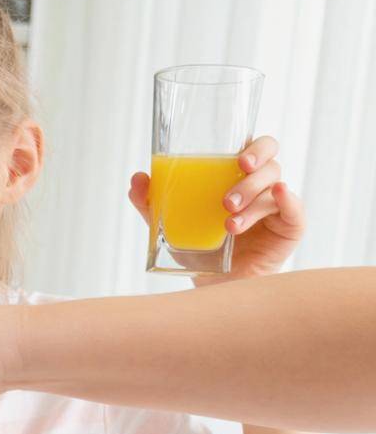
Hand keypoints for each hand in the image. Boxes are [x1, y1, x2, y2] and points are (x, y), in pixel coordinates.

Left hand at [130, 135, 306, 284]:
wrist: (214, 287)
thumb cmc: (198, 250)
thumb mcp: (171, 226)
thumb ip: (153, 203)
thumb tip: (138, 178)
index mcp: (238, 178)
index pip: (256, 148)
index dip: (254, 147)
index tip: (236, 159)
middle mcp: (261, 187)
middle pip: (270, 161)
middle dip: (253, 169)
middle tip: (231, 188)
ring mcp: (277, 206)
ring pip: (274, 187)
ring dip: (251, 199)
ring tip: (228, 223)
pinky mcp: (290, 227)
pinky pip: (295, 209)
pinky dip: (289, 200)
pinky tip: (277, 196)